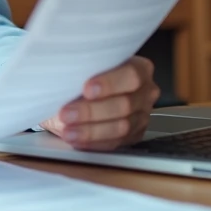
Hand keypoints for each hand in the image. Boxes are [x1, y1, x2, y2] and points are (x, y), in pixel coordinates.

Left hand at [41, 56, 159, 150]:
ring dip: (90, 130)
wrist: (78, 93)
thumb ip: (81, 71)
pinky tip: (76, 139)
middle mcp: (145, 91)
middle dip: (91, 111)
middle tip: (66, 113)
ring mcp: (141, 115)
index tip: (86, 89)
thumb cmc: (82, 76)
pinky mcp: (133, 135)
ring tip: (68, 130)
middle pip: (125, 104)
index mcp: (138, 67)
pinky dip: (92, 142)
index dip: (109, 83)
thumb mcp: (80, 67)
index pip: (131, 75)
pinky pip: (115, 143)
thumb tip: (65, 79)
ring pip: (120, 127)